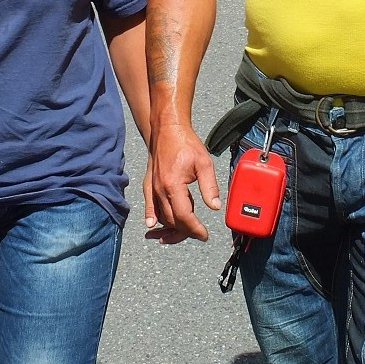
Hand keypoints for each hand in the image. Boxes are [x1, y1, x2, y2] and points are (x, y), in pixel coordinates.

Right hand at [148, 120, 220, 242]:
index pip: (183, 216)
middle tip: (199, 234)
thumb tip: (215, 206)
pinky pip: (150, 206)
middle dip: (185, 231)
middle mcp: (159, 189)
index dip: (195, 229)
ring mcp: (152, 187)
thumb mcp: (204, 163)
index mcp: (173, 185)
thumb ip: (210, 187)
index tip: (204, 235)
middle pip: (171, 220)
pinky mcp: (149, 184)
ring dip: (171, 227)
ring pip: (160, 216)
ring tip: (181, 235)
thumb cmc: (186, 143)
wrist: (167, 129)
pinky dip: (152, 217)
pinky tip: (152, 225)